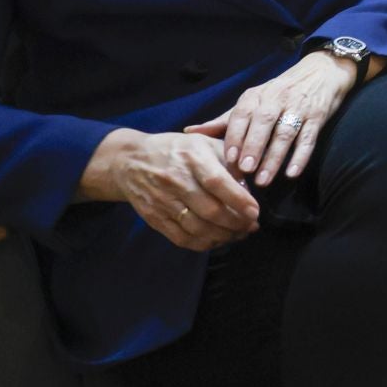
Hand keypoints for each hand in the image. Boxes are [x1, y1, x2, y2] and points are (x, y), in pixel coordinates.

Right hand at [78, 129, 259, 251]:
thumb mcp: (204, 142)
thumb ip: (229, 160)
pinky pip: (182, 238)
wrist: (131, 161)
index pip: (217, 182)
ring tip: (240, 234)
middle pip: (210, 210)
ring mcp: (163, 201)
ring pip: (198, 228)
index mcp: (192, 158)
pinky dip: (204, 243)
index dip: (239, 200)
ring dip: (224, 236)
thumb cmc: (176, 149)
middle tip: (252, 225)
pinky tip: (218, 239)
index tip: (256, 212)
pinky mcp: (154, 218)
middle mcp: (176, 180)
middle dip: (237, 223)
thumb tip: (248, 186)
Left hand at [186, 53, 360, 186]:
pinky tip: (292, 173)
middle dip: (254, 147)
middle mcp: (277, 99)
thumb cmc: (279, 92)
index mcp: (255, 96)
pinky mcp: (318, 116)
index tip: (229, 160)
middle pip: (264, 123)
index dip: (236, 137)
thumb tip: (189, 132)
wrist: (320, 72)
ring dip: (275, 157)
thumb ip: (224, 120)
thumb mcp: (251, 101)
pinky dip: (301, 155)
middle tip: (245, 171)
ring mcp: (299, 107)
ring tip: (264, 180)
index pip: (242, 115)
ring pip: (286, 133)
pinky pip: (309, 137)